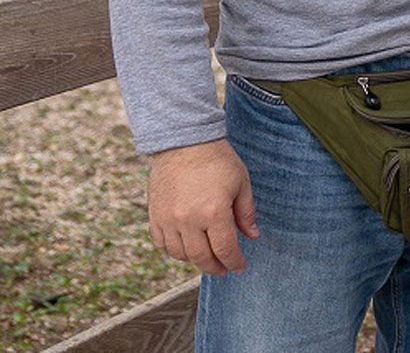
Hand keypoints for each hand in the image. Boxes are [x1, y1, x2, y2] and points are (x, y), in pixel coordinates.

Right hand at [148, 138, 258, 274]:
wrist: (184, 142)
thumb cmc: (218, 160)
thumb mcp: (241, 183)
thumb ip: (246, 213)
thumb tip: (252, 236)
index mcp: (213, 213)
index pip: (225, 249)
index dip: (234, 262)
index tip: (240, 266)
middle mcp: (188, 221)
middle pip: (201, 258)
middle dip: (215, 267)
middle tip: (224, 269)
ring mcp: (168, 220)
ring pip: (180, 254)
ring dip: (194, 260)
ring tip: (206, 257)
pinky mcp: (154, 215)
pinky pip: (161, 243)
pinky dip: (174, 250)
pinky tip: (186, 247)